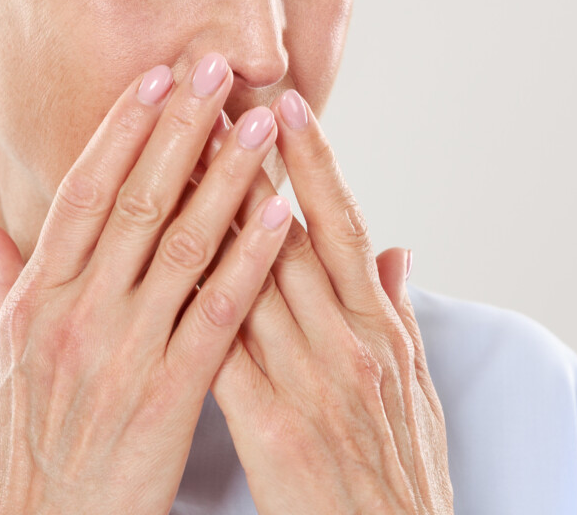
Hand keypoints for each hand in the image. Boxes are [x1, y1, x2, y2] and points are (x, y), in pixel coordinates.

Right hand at [0, 55, 296, 514]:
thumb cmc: (19, 459)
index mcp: (35, 301)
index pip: (83, 195)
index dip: (121, 132)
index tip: (153, 80)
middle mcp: (78, 314)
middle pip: (137, 201)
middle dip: (180, 128)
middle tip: (214, 68)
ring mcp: (124, 353)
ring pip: (184, 245)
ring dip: (228, 177)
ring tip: (261, 124)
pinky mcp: (169, 396)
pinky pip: (219, 316)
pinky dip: (252, 262)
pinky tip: (283, 218)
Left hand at [207, 92, 454, 514]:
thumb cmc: (404, 480)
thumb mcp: (420, 392)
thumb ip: (400, 314)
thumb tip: (398, 248)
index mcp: (383, 332)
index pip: (342, 226)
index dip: (314, 162)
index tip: (285, 104)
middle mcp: (350, 345)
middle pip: (287, 237)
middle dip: (248, 165)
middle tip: (214, 99)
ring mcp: (311, 385)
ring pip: (250, 279)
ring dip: (210, 215)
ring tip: (177, 156)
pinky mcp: (272, 429)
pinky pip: (223, 351)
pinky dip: (193, 301)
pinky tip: (157, 263)